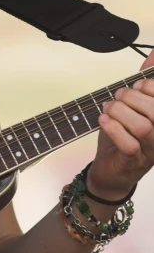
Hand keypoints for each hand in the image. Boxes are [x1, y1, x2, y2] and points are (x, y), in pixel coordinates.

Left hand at [89, 51, 153, 199]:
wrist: (111, 172)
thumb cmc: (124, 136)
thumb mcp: (134, 105)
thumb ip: (146, 81)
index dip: (148, 86)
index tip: (135, 86)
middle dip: (131, 97)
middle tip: (117, 97)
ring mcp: (150, 151)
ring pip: (143, 127)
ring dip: (119, 112)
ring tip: (108, 110)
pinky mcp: (133, 162)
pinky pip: (128, 144)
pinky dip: (112, 128)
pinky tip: (103, 121)